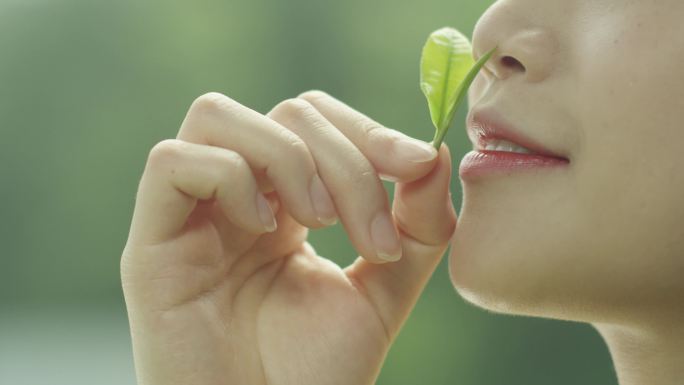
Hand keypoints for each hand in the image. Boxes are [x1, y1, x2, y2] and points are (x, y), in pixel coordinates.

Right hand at [120, 90, 456, 384]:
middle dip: (344, 158)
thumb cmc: (316, 372)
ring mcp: (189, 217)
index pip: (317, 119)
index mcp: (284, 203)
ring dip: (287, 156)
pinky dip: (228, 176)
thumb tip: (435, 154)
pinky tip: (260, 227)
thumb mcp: (384, 288)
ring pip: (217, 115)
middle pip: (283, 113)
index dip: (369, 130)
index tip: (418, 166)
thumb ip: (417, 226)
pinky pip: (172, 163)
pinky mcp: (150, 246)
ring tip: (316, 222)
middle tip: (369, 232)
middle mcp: (236, 199)